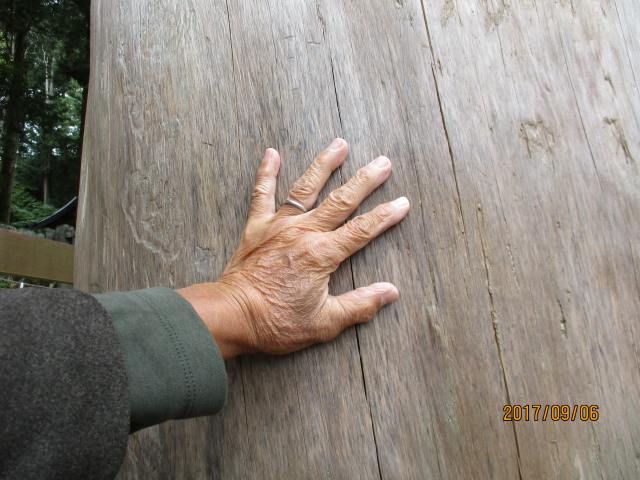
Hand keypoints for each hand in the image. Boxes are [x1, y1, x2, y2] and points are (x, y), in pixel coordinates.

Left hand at [178, 138, 409, 357]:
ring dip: (324, 165)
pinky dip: (266, 173)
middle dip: (364, 181)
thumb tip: (390, 292)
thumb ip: (360, 305)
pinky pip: (262, 194)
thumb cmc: (277, 322)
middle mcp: (303, 233)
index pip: (362, 230)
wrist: (232, 315)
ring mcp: (278, 226)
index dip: (385, 216)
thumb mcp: (324, 323)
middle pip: (341, 201)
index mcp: (322, 254)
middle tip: (383, 162)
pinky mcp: (257, 227)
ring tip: (340, 144)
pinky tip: (271, 153)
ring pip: (306, 188)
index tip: (402, 202)